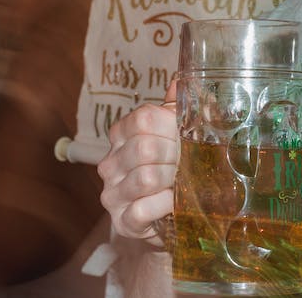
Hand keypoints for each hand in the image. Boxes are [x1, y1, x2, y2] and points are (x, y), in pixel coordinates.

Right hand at [97, 78, 179, 244]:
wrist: (168, 213)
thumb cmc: (174, 166)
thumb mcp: (178, 134)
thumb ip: (180, 108)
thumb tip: (180, 81)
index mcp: (123, 134)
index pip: (144, 118)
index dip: (172, 126)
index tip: (186, 136)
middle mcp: (111, 162)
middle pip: (145, 148)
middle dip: (176, 156)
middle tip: (190, 163)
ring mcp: (113, 193)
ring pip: (146, 178)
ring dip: (174, 181)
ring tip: (183, 183)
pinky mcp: (122, 220)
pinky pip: (144, 209)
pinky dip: (166, 205)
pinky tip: (175, 202)